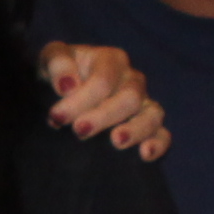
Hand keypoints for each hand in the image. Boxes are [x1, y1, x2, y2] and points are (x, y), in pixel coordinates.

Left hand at [35, 41, 169, 161]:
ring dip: (135, 130)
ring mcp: (144, 103)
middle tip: (79, 130)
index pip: (102, 80)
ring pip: (152, 115)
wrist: (63, 89)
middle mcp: (132, 79)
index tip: (56, 116)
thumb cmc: (60, 73)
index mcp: (111, 60)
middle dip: (103, 116)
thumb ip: (57, 63)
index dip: (80, 100)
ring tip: (116, 142)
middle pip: (129, 97)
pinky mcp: (149, 125)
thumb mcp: (51, 58)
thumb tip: (67, 86)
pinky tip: (145, 155)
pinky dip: (158, 144)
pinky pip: (163, 134)